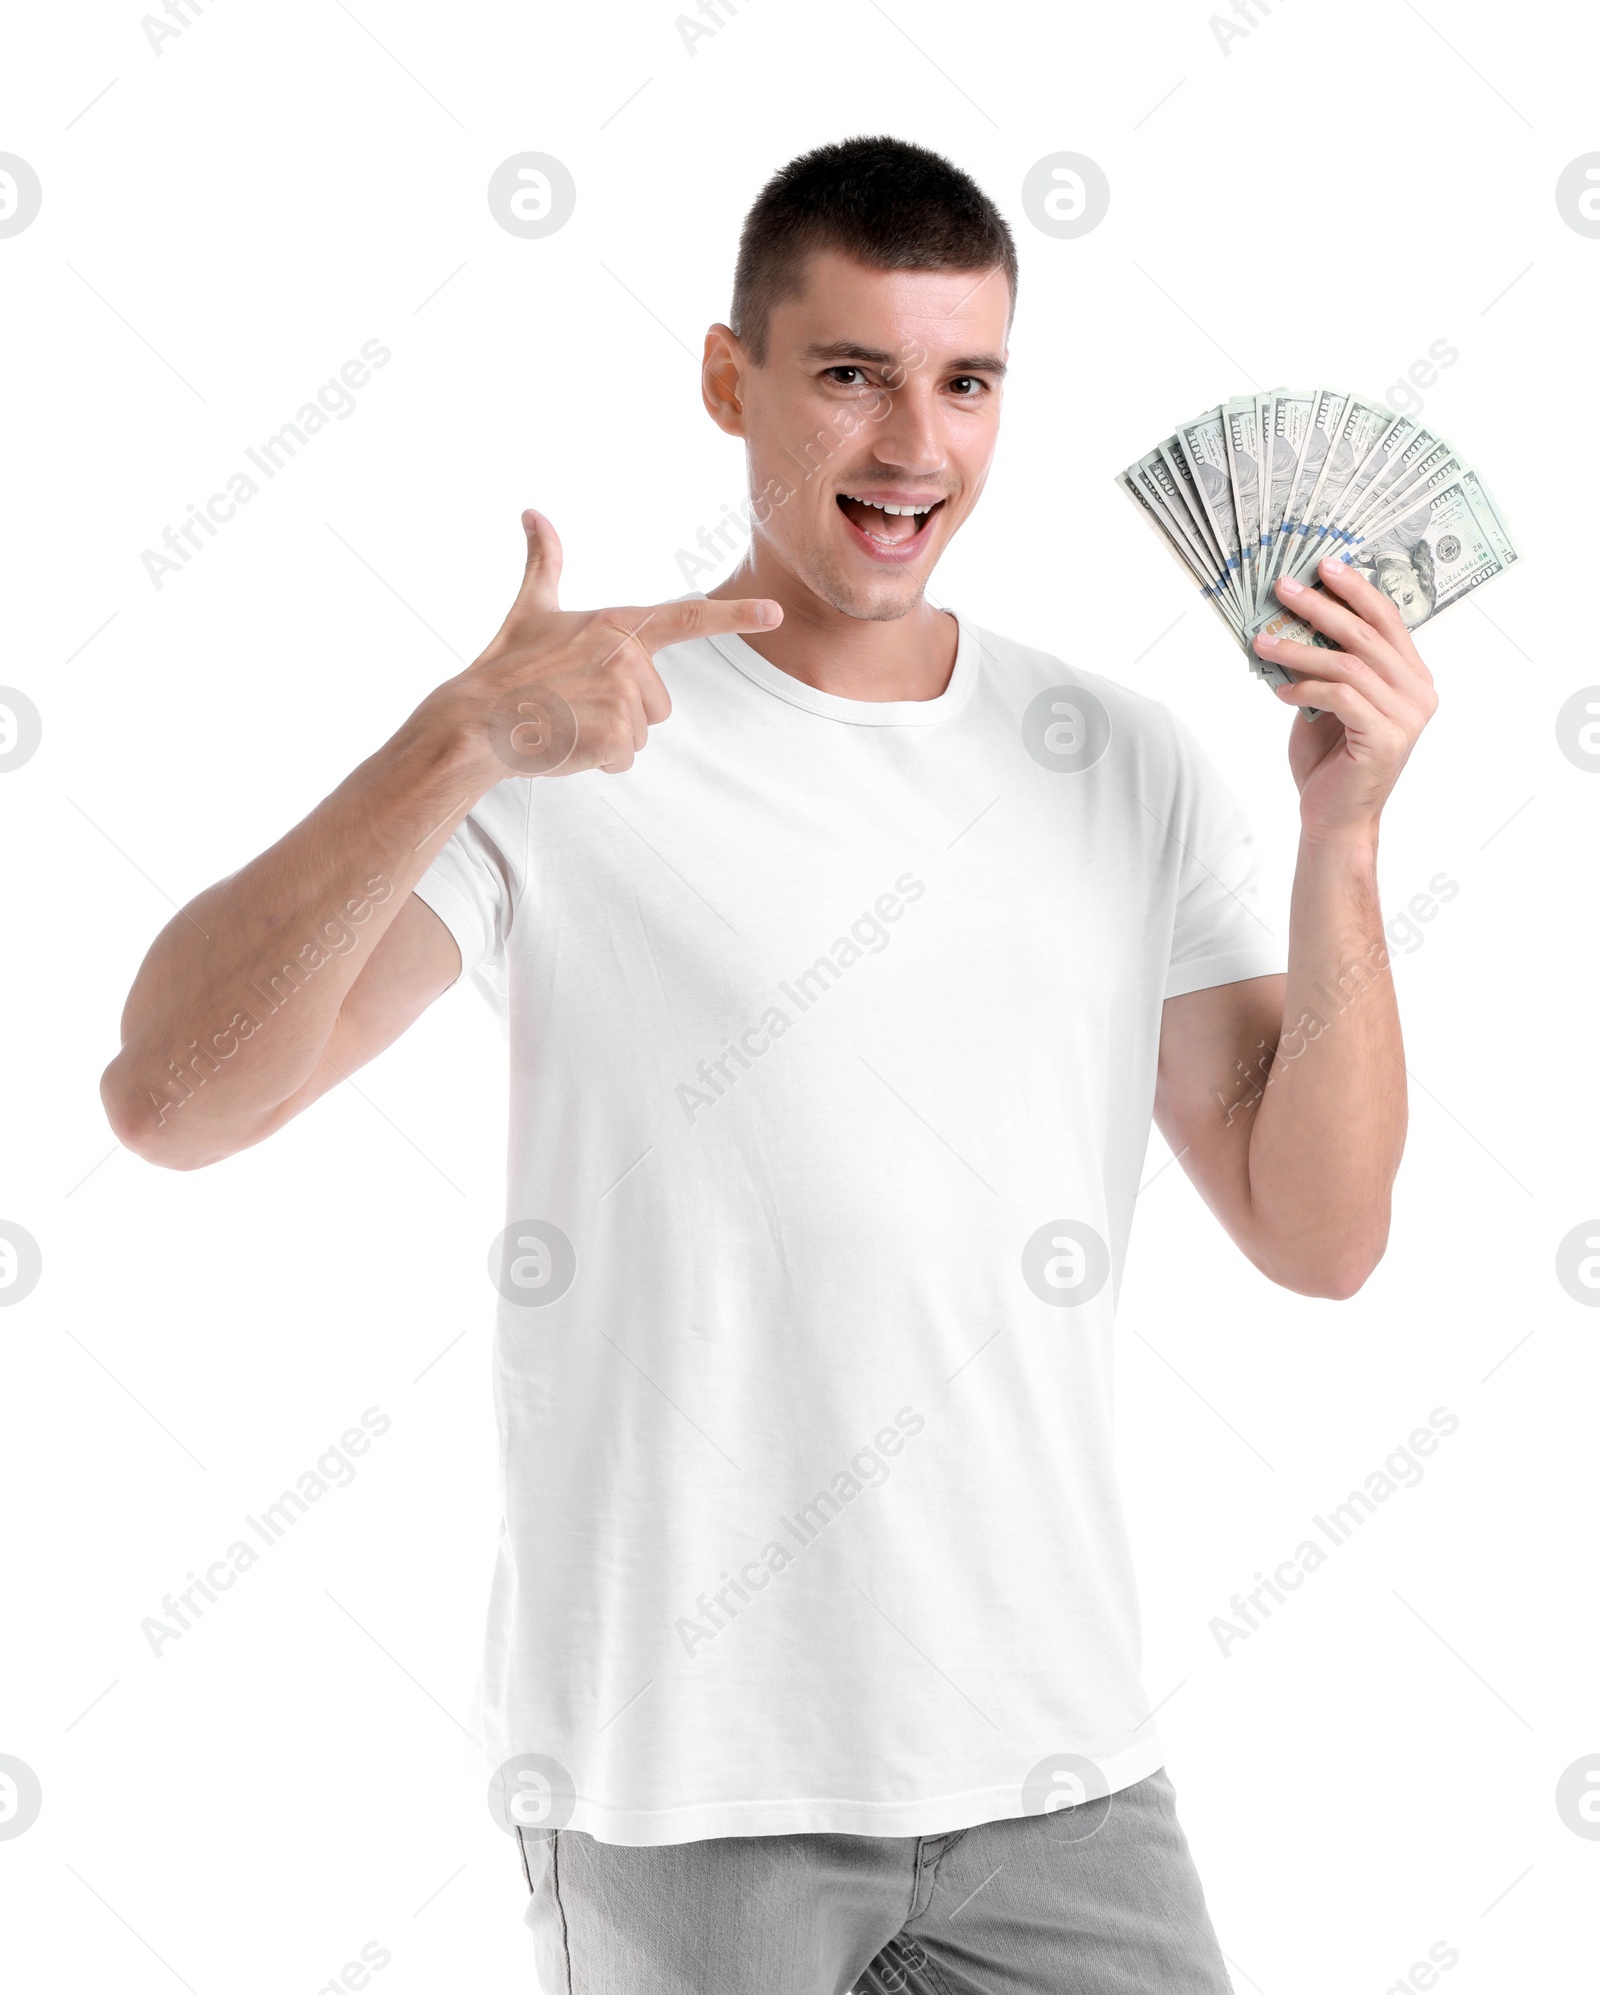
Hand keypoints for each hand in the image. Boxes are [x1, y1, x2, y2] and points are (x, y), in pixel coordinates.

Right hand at [434, 509, 782, 781]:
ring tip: (567, 720)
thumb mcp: (530, 609)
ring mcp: (623, 695)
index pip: (689, 618)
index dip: (737, 615)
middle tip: (574, 702)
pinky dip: (597, 760)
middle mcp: (627, 655)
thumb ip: (544, 563)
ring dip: (608, 738)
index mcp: (617, 624)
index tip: (776, 614)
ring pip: (642, 733)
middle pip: (658, 703)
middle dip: (622, 712)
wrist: (477, 718)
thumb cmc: (506, 665)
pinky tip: (566, 742)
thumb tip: (532, 511)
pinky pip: (625, 758)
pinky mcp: (615, 734)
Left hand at [1253, 555, 1437, 842]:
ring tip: (1262, 642)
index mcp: (1412, 677)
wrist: (1334, 818)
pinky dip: (1305, 688)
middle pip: (1366, 634)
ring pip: (1349, 663)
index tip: (1323, 565)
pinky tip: (1280, 691)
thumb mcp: (1327, 701)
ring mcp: (1407, 716)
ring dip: (1299, 649)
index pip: (1387, 620)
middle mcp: (1418, 692)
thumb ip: (1326, 664)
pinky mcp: (1386, 739)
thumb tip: (1292, 619)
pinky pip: (1340, 697)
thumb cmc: (1330, 760)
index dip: (1356, 589)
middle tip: (1283, 588)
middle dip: (1321, 606)